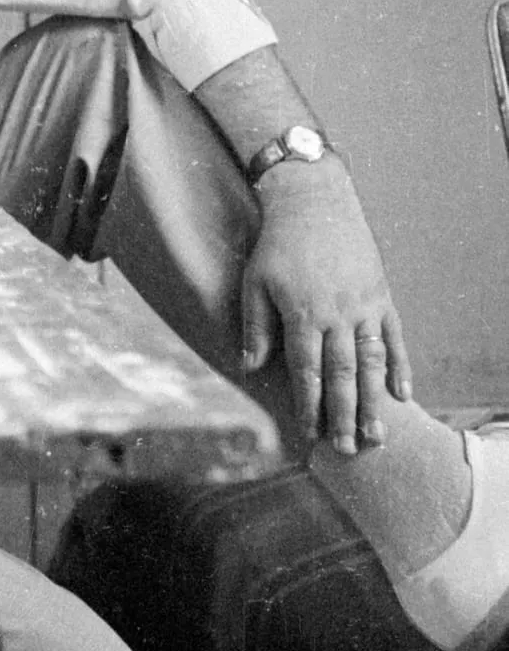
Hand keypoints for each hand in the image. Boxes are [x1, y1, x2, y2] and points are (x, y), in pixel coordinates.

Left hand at [240, 157, 412, 452]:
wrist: (314, 201)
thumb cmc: (277, 244)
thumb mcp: (254, 282)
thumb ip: (255, 327)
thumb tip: (249, 368)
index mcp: (303, 314)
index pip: (307, 371)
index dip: (308, 405)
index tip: (309, 434)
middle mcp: (337, 314)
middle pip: (343, 374)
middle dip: (343, 415)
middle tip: (348, 450)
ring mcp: (363, 305)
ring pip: (372, 362)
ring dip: (374, 401)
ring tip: (377, 434)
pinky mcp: (381, 294)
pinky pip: (394, 336)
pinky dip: (400, 366)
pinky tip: (402, 394)